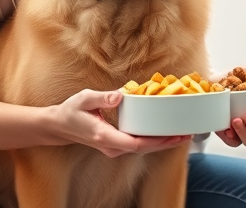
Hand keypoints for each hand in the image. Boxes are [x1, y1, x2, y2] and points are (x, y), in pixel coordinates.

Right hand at [49, 89, 190, 157]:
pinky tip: (166, 134)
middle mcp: (111, 146)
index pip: (134, 144)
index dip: (155, 142)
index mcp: (104, 136)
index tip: (171, 136)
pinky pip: (138, 145)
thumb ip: (102, 97)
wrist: (59, 126)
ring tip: (182, 134)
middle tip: (186, 134)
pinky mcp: (117, 145)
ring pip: (142, 149)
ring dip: (162, 143)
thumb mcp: (83, 99)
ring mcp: (114, 148)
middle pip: (143, 149)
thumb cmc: (71, 111)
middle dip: (166, 143)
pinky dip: (153, 141)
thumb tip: (120, 95)